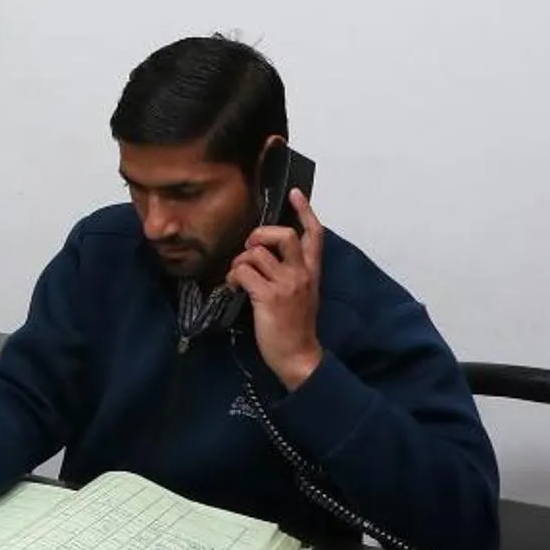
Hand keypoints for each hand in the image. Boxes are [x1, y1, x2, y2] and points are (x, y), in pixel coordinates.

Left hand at [230, 188, 325, 390]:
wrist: (298, 356)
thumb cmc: (295, 326)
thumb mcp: (303, 294)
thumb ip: (293, 273)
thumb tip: (267, 255)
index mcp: (312, 272)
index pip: (315, 234)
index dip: (306, 210)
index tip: (296, 192)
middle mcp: (301, 274)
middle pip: (285, 234)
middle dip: (261, 233)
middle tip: (250, 246)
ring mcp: (286, 285)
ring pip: (257, 253)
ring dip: (240, 261)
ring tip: (238, 276)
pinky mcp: (268, 296)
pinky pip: (244, 271)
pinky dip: (234, 276)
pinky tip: (234, 287)